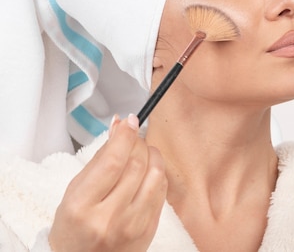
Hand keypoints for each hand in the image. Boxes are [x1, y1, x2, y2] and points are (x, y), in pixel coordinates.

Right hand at [48, 115, 166, 251]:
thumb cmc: (74, 227)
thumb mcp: (75, 192)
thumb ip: (99, 159)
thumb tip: (119, 126)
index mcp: (82, 206)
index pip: (112, 162)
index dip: (125, 136)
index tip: (129, 121)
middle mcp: (108, 218)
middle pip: (136, 165)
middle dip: (138, 142)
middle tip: (133, 135)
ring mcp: (132, 225)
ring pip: (155, 176)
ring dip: (153, 155)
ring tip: (143, 150)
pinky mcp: (149, 229)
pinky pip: (161, 192)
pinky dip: (158, 173)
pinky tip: (149, 170)